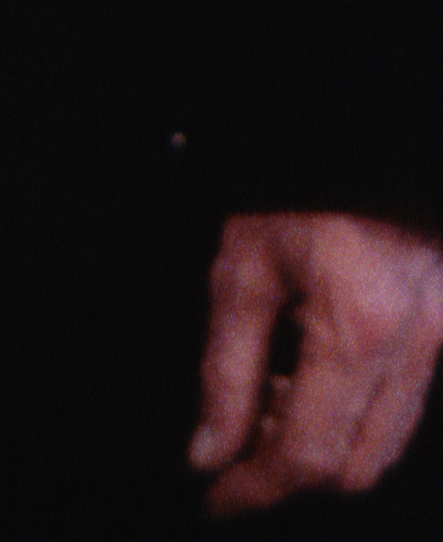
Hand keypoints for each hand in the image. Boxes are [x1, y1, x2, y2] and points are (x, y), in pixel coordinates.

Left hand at [189, 211, 442, 513]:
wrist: (354, 130)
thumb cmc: (292, 183)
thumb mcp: (242, 267)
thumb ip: (225, 369)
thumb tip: (208, 453)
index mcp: (358, 325)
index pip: (307, 451)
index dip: (255, 487)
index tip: (214, 497)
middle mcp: (414, 343)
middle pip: (355, 466)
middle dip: (289, 472)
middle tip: (234, 443)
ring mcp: (441, 338)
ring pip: (384, 445)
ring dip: (323, 447)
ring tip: (266, 401)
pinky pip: (401, 408)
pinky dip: (351, 416)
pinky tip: (306, 380)